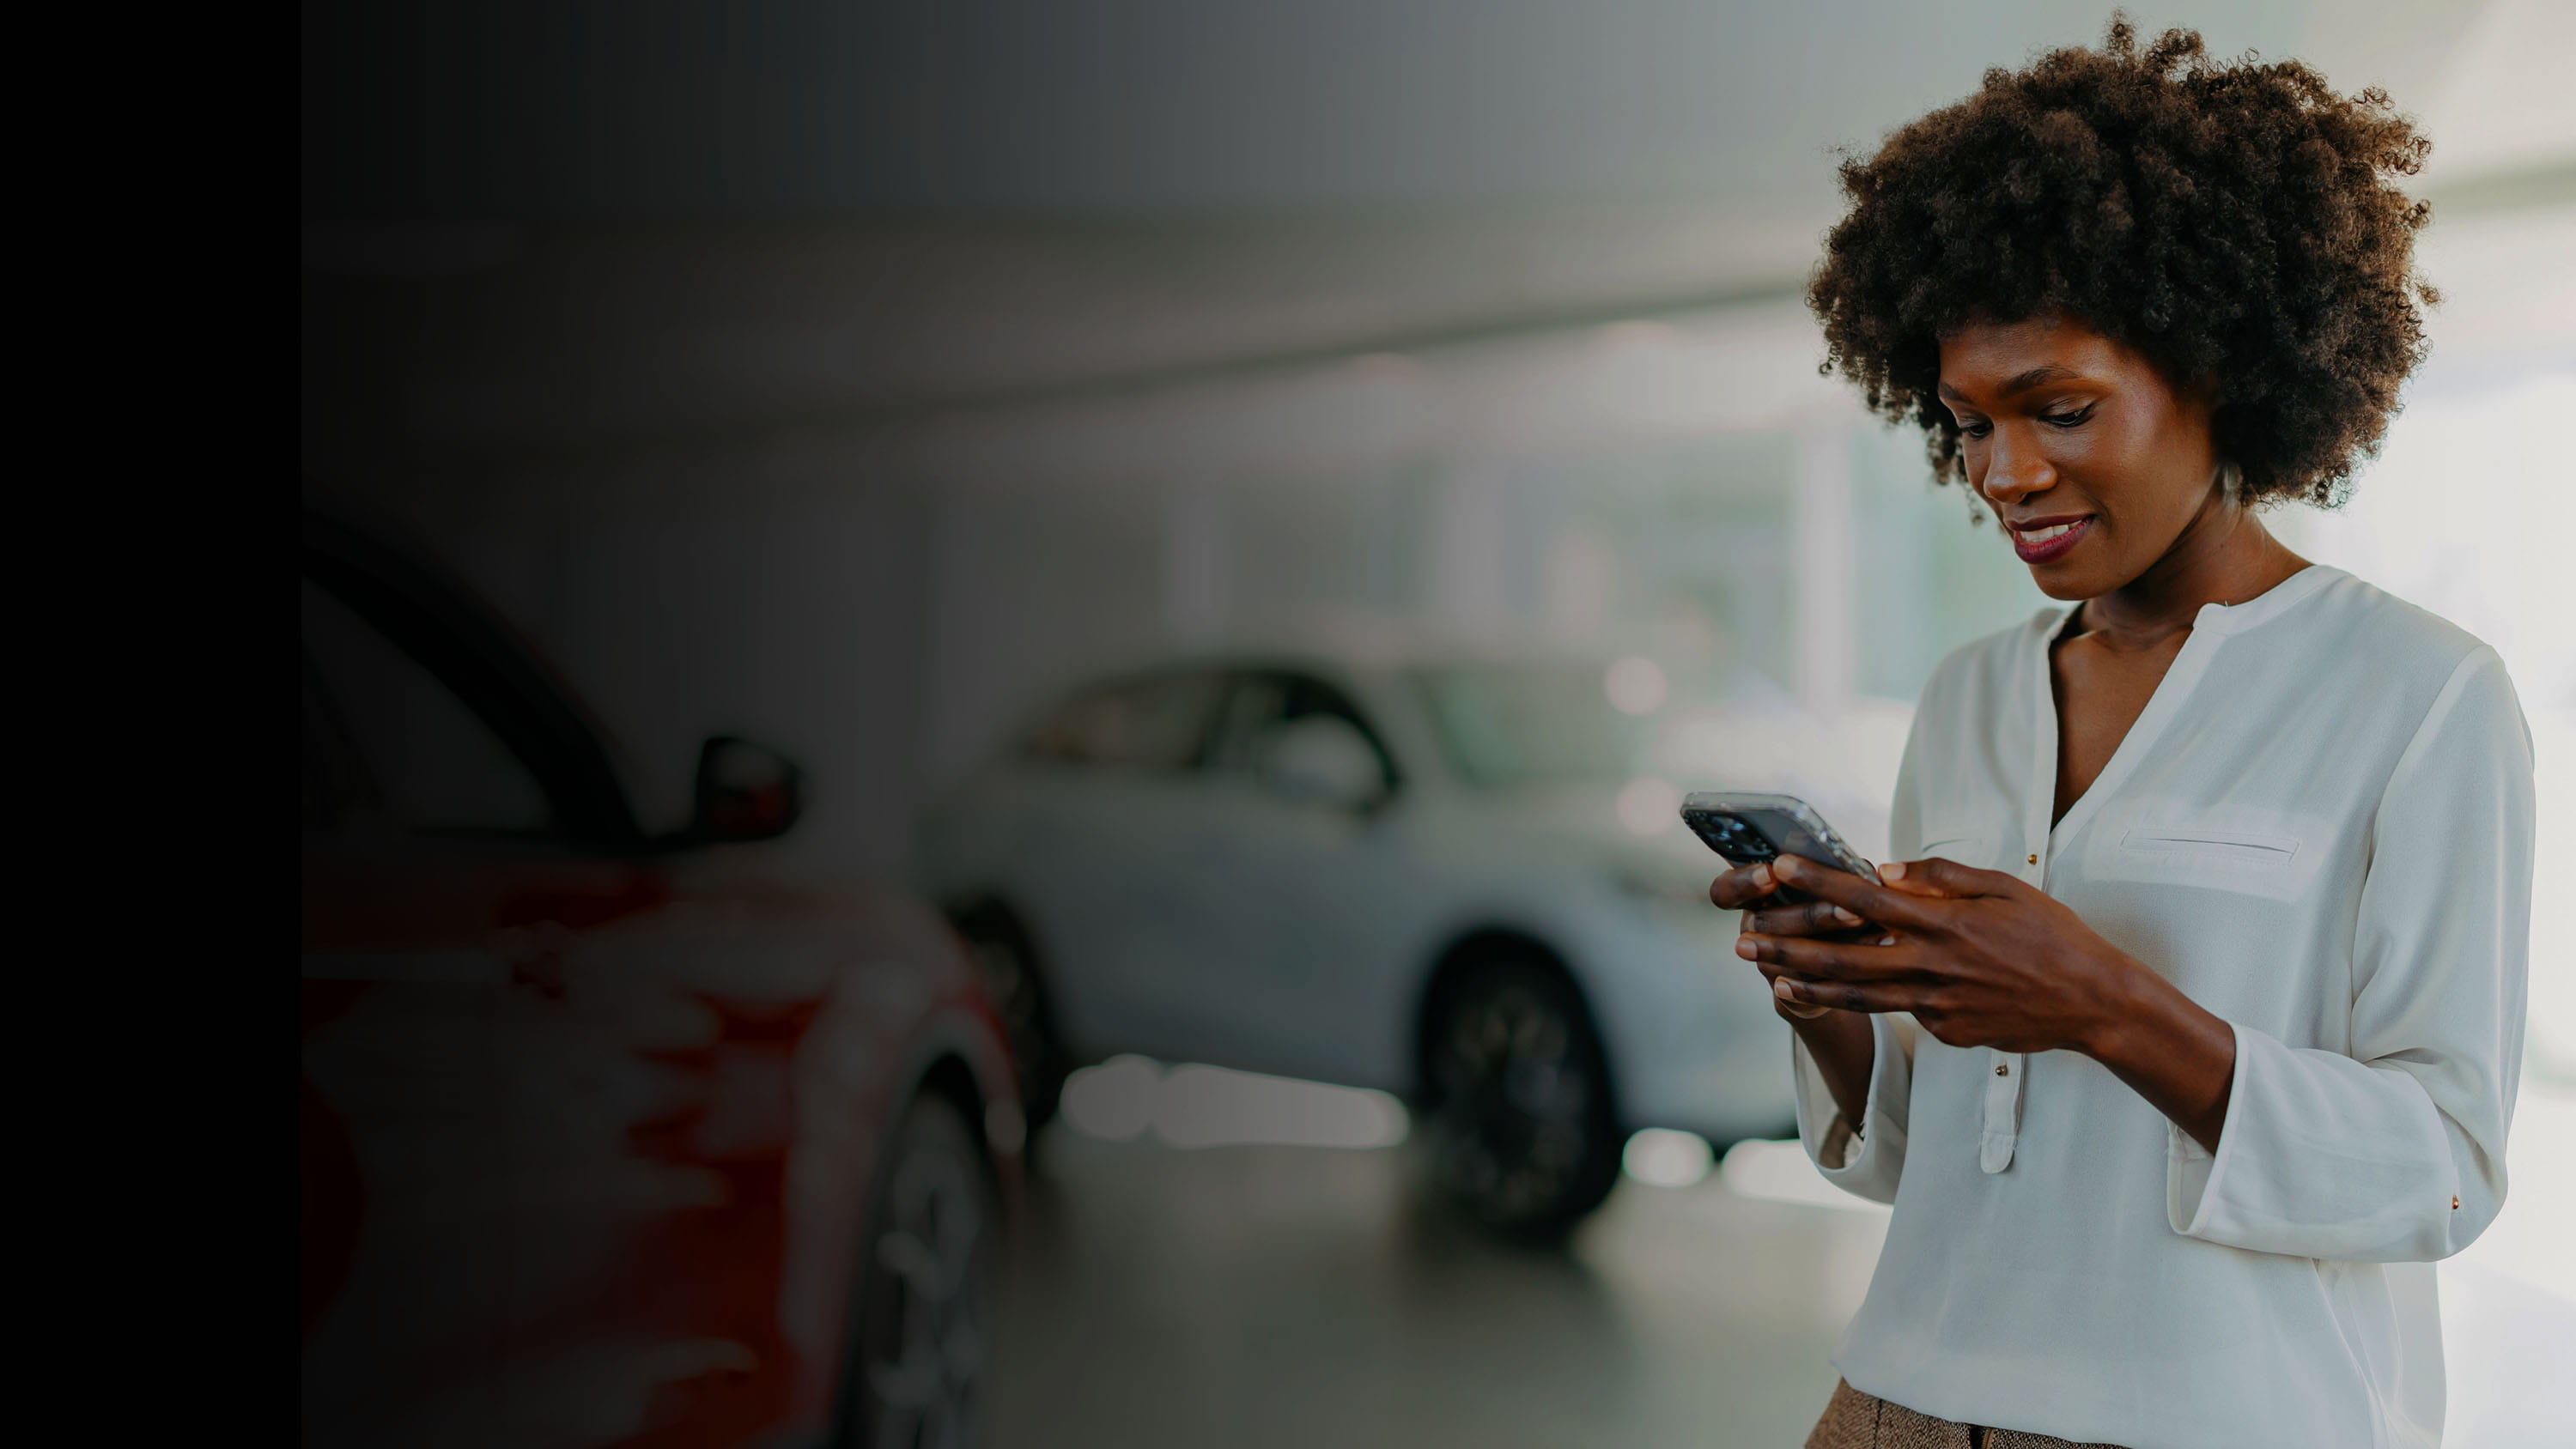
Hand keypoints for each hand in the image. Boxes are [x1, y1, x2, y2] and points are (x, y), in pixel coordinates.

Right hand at [1709, 859, 1872, 1020]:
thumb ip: (1831, 873)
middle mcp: (1755, 931)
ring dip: (1830, 940)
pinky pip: (1813, 984)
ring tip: (1864, 922)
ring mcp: (1770, 964)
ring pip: (1790, 956)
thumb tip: (1859, 867)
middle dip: (1809, 914)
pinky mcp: (1791, 993)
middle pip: (1765, 923)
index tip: (1771, 872)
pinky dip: (1847, 965)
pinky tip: (1876, 950)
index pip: (1726, 891)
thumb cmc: (1824, 909)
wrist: (1830, 965)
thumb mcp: (1822, 886)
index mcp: (1753, 899)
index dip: (1744, 882)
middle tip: (1845, 905)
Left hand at [1732, 854, 2145, 1052]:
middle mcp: (1932, 964)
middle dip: (1787, 948)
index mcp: (1944, 921)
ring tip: (1768, 977)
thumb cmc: (2051, 936)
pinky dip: (1866, 1004)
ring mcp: (1936, 1004)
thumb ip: (1942, 877)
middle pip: (1842, 957)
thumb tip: (1887, 868)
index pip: (1865, 897)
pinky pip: (1901, 1012)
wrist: (2092, 1003)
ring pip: (1857, 996)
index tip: (1778, 867)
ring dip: (1807, 985)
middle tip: (1743, 941)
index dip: (1817, 882)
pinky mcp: (1945, 1032)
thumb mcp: (2003, 887)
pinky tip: (1836, 997)